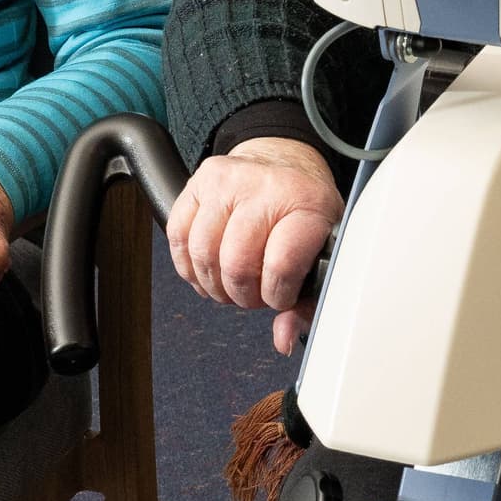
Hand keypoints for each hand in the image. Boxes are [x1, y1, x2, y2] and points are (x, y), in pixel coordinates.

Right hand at [165, 135, 339, 354]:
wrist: (282, 162)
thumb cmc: (303, 210)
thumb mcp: (323, 249)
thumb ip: (307, 300)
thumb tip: (283, 339)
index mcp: (306, 204)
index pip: (280, 266)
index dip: (276, 296)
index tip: (280, 296)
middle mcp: (265, 187)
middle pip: (236, 264)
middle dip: (243, 294)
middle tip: (253, 293)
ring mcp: (226, 182)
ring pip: (203, 253)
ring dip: (214, 284)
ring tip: (231, 283)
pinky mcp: (197, 183)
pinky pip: (178, 237)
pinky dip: (189, 265)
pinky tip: (208, 269)